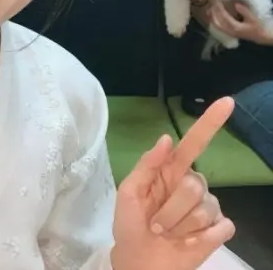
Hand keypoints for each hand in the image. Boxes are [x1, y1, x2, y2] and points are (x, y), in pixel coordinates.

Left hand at [111, 98, 235, 269]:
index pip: (195, 142)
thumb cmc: (130, 226)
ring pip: (204, 207)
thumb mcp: (129, 192)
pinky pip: (221, 226)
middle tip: (155, 223)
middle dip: (170, 208)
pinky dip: (202, 238)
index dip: (210, 122)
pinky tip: (188, 242)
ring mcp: (206, 207)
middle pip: (194, 184)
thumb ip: (147, 164)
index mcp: (171, 170)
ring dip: (179, 226)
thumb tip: (166, 138)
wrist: (137, 263)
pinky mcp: (218, 231)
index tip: (226, 101)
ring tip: (167, 234)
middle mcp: (192, 184)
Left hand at [209, 1, 272, 45]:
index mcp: (235, 27)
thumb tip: (235, 4)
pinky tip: (212, 15)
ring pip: (216, 25)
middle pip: (217, 21)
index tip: (217, 1)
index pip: (224, 17)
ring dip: (212, 16)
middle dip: (213, 12)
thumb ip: (244, 11)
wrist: (259, 36)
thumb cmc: (256, 27)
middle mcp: (229, 31)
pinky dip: (213, 20)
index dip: (219, 8)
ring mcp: (227, 33)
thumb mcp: (252, 18)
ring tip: (210, 7)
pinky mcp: (227, 33)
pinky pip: (217, 27)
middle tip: (212, 3)